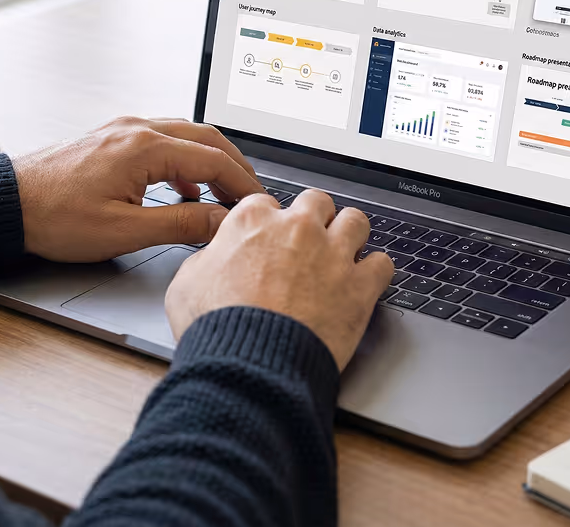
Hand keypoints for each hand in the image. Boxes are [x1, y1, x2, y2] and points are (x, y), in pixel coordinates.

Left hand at [13, 117, 263, 262]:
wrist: (6, 204)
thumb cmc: (54, 217)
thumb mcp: (124, 230)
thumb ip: (182, 222)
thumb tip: (222, 221)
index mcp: (145, 147)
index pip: (214, 160)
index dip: (242, 184)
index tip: (258, 204)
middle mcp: (138, 128)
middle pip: (207, 138)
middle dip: (235, 167)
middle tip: (251, 195)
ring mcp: (125, 130)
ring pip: (187, 135)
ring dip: (211, 161)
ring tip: (225, 193)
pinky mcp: (114, 138)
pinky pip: (165, 140)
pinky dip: (185, 162)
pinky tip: (185, 189)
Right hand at [165, 190, 393, 369]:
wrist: (250, 367)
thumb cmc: (215, 328)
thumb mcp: (186, 284)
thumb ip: (206, 259)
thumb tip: (213, 258)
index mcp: (253, 221)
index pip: (267, 203)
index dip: (269, 224)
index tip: (270, 240)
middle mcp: (296, 228)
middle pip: (317, 202)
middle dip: (314, 219)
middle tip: (309, 242)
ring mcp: (332, 253)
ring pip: (356, 221)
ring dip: (350, 236)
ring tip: (343, 254)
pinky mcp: (359, 286)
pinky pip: (382, 263)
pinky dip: (376, 271)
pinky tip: (365, 282)